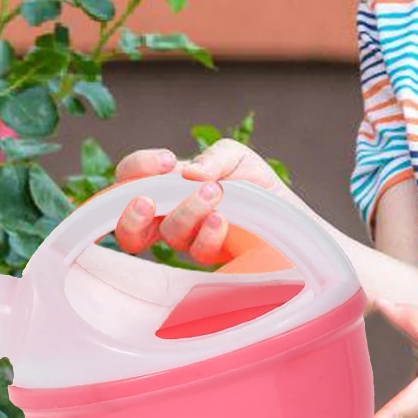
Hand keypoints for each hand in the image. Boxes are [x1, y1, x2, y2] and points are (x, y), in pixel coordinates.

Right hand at [106, 138, 300, 265]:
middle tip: (147, 201)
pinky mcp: (210, 260)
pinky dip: (208, 232)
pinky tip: (223, 219)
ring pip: (167, 233)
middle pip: (127, 225)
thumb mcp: (235, 157)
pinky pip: (197, 250)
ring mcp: (189, 240)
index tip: (167, 161)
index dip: (137, 168)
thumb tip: (190, 173)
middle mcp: (170, 215)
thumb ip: (212, 157)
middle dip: (130, 213)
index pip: (131, 178)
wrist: (290, 215)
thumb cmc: (255, 184)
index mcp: (167, 186)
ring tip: (213, 193)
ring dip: (186, 210)